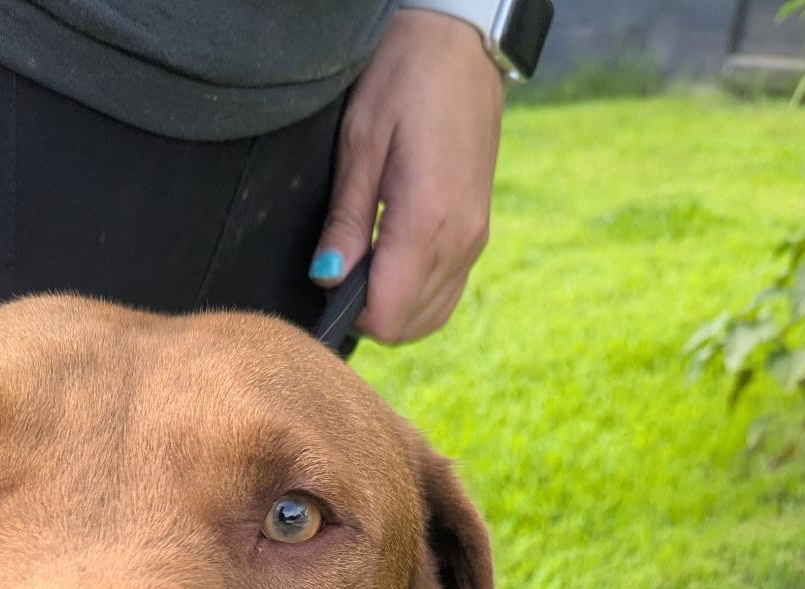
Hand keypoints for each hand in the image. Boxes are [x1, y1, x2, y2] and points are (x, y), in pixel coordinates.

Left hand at [310, 10, 505, 344]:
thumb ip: (345, 220)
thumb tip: (327, 277)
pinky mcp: (478, 235)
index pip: (386, 315)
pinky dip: (417, 295)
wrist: (462, 46)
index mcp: (427, 221)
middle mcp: (458, 241)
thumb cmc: (406, 78)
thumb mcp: (360, 143)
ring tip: (368, 262)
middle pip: (407, 326)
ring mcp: (474, 241)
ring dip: (393, 307)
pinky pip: (446, 293)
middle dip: (368, 313)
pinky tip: (394, 263)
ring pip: (429, 317)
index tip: (331, 279)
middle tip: (344, 268)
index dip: (349, 311)